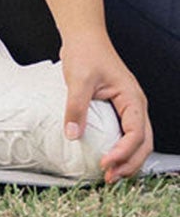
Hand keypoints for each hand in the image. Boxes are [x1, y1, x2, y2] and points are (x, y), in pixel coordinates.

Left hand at [59, 32, 151, 182]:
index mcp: (132, 98)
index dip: (123, 152)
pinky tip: (107, 159)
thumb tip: (73, 135)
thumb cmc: (86, 53)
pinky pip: (126, 135)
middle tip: (109, 178)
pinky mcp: (118, 110)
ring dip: (127, 160)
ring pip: (138, 142)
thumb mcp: (79, 80)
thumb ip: (76, 107)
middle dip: (129, 163)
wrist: (84, 38)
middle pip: (144, 143)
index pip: (136, 133)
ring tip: (109, 175)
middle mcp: (136, 106)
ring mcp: (129, 109)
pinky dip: (121, 151)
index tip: (105, 163)